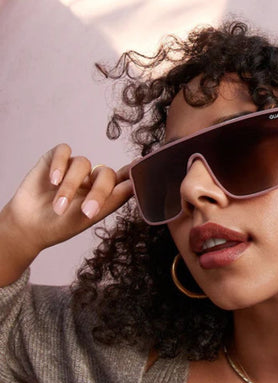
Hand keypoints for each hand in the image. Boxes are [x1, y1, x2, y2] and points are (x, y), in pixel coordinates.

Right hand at [0, 144, 132, 284]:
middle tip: (87, 212)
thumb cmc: (61, 225)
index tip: (141, 164)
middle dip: (99, 192)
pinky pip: (64, 152)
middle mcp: (92, 178)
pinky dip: (59, 165)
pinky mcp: (55, 159)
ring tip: (58, 207)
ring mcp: (74, 168)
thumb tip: (134, 184)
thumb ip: (113, 200)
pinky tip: (53, 181)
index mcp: (105, 192)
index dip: (133, 171)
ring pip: (83, 164)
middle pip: (106, 173)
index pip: (123, 178)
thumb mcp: (89, 217)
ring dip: (71, 186)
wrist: (29, 228)